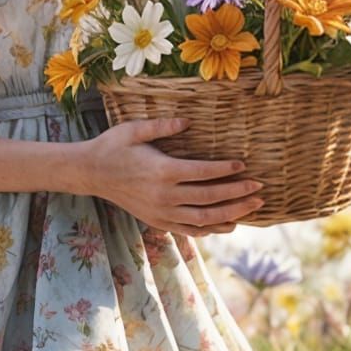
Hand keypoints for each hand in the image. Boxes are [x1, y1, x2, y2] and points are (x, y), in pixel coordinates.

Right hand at [77, 117, 264, 235]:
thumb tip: (187, 120)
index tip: (243, 166)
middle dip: (237, 194)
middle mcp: (165, 195)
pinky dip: (210, 229)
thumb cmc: (113, 145)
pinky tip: (227, 224)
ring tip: (251, 209)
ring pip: (203, 219)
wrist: (91, 172)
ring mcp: (161, 211)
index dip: (225, 171)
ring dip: (230, 215)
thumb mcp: (134, 129)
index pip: (202, 173)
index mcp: (162, 170)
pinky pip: (189, 230)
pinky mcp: (157, 220)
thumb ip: (162, 126)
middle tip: (260, 190)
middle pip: (209, 198)